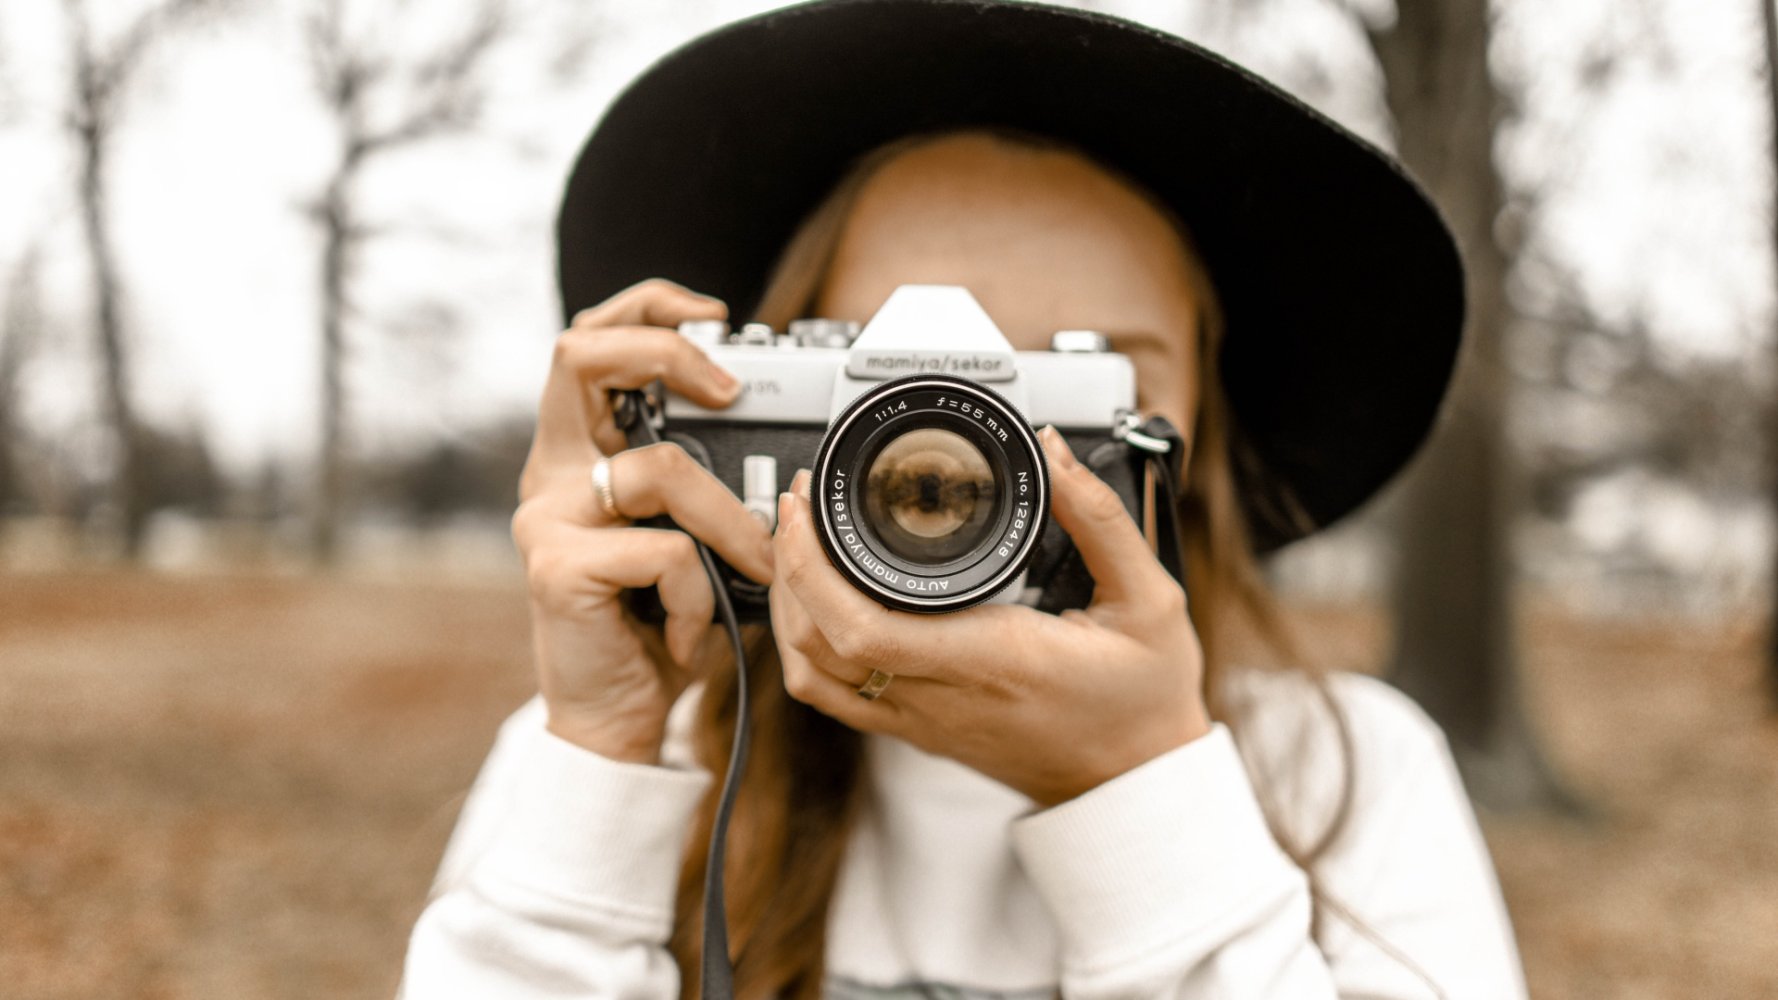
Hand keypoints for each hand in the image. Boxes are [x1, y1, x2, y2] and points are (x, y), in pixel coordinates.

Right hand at [511, 278, 773, 762]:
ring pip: (659, 470)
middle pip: (579, 356)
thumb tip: (782, 449)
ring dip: (730, 524)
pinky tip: (692, 634)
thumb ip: (704, 484)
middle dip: (665, 351)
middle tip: (730, 390)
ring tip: (749, 573)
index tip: (715, 317)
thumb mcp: (688, 539)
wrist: (616, 718)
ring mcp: (545, 519)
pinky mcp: (556, 569)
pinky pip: (666, 551)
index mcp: (578, 453)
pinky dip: (702, 595)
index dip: (646, 308)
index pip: (589, 342)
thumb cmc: (659, 624)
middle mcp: (550, 473)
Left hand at [769, 426, 1210, 805]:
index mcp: (993, 659)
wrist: (1138, 783)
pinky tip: (816, 602)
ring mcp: (922, 721)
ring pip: (813, 676)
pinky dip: (806, 648)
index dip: (812, 565)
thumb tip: (1053, 453)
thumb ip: (1101, 520)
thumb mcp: (1150, 600)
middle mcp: (944, 696)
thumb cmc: (1145, 699)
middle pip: (817, 645)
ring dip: (787, 608)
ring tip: (797, 544)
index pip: (863, 626)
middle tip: (799, 503)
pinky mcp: (918, 732)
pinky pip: (835, 697)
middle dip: (788, 565)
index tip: (810, 503)